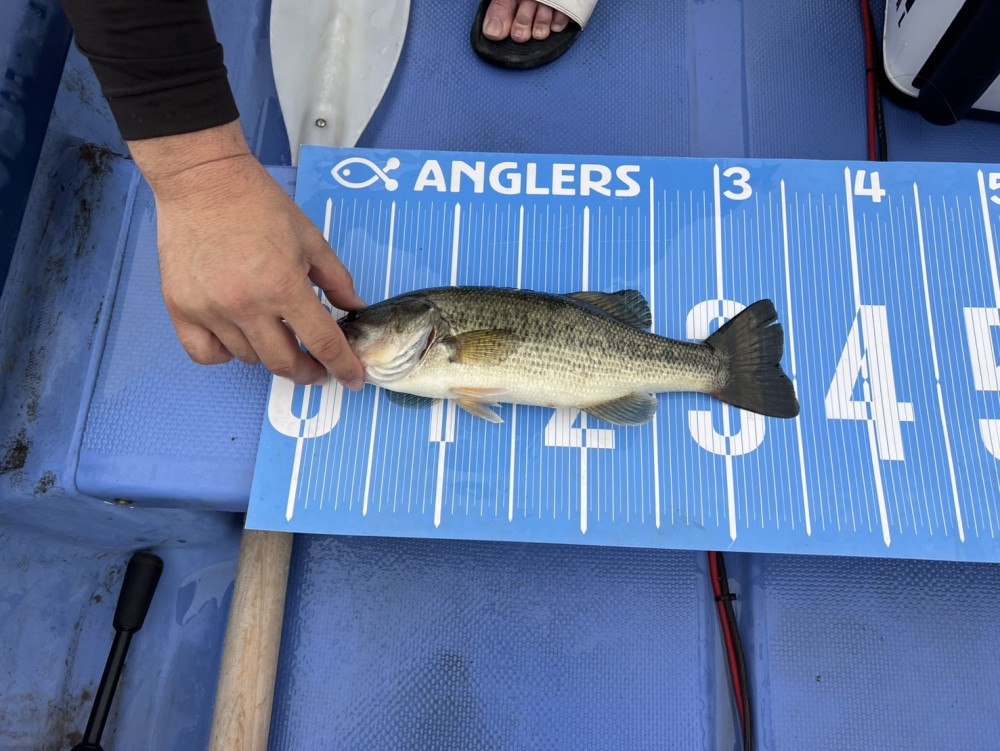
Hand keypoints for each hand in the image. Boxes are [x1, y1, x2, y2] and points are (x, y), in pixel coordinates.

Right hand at [128, 122, 364, 387]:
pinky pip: (205, 354)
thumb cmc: (258, 204)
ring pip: (247, 358)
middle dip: (308, 372)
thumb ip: (337, 280)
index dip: (343, 366)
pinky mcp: (181, 308)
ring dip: (268, 355)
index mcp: (284, 286)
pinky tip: (238, 339)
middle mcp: (246, 305)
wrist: (204, 181)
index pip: (322, 343)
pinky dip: (225, 355)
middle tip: (316, 368)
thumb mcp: (311, 239)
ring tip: (276, 336)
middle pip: (283, 363)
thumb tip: (354, 309)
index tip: (353, 378)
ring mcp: (210, 310)